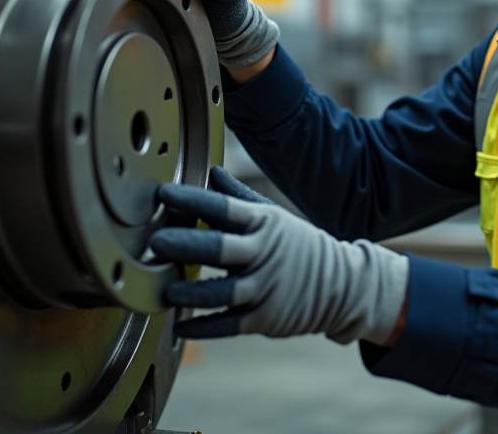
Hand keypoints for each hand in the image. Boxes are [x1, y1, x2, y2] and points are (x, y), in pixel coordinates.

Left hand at [152, 167, 408, 343]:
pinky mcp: (267, 319)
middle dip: (187, 245)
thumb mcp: (272, 215)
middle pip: (220, 249)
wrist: (341, 284)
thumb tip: (211, 170)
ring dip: (192, 293)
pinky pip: (230, 325)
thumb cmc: (294, 244)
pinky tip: (180, 325)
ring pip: (223, 292)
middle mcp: (264, 254)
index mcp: (263, 223)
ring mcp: (266, 288)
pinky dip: (204, 327)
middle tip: (156, 242)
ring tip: (165, 290)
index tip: (163, 194)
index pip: (224, 208)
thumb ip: (238, 197)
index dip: (193, 199)